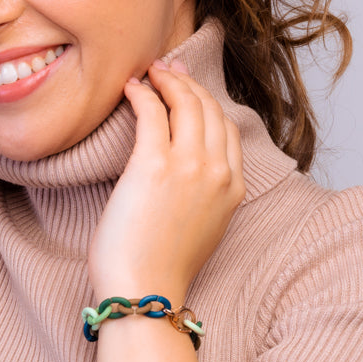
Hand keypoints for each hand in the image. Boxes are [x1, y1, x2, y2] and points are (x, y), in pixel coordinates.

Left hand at [88, 58, 244, 306]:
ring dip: (166, 80)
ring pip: (186, 102)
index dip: (206, 101)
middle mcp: (218, 172)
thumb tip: (184, 174)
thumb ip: (204, 196)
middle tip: (165, 69)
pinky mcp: (154, 164)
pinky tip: (129, 88)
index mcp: (233, 188)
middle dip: (186, 82)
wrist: (145, 292)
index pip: (226, 128)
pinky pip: (152, 111)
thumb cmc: (161, 268)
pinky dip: (141, 93)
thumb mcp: (201, 228)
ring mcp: (189, 166)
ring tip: (147, 72)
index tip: (186, 88)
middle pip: (208, 108)